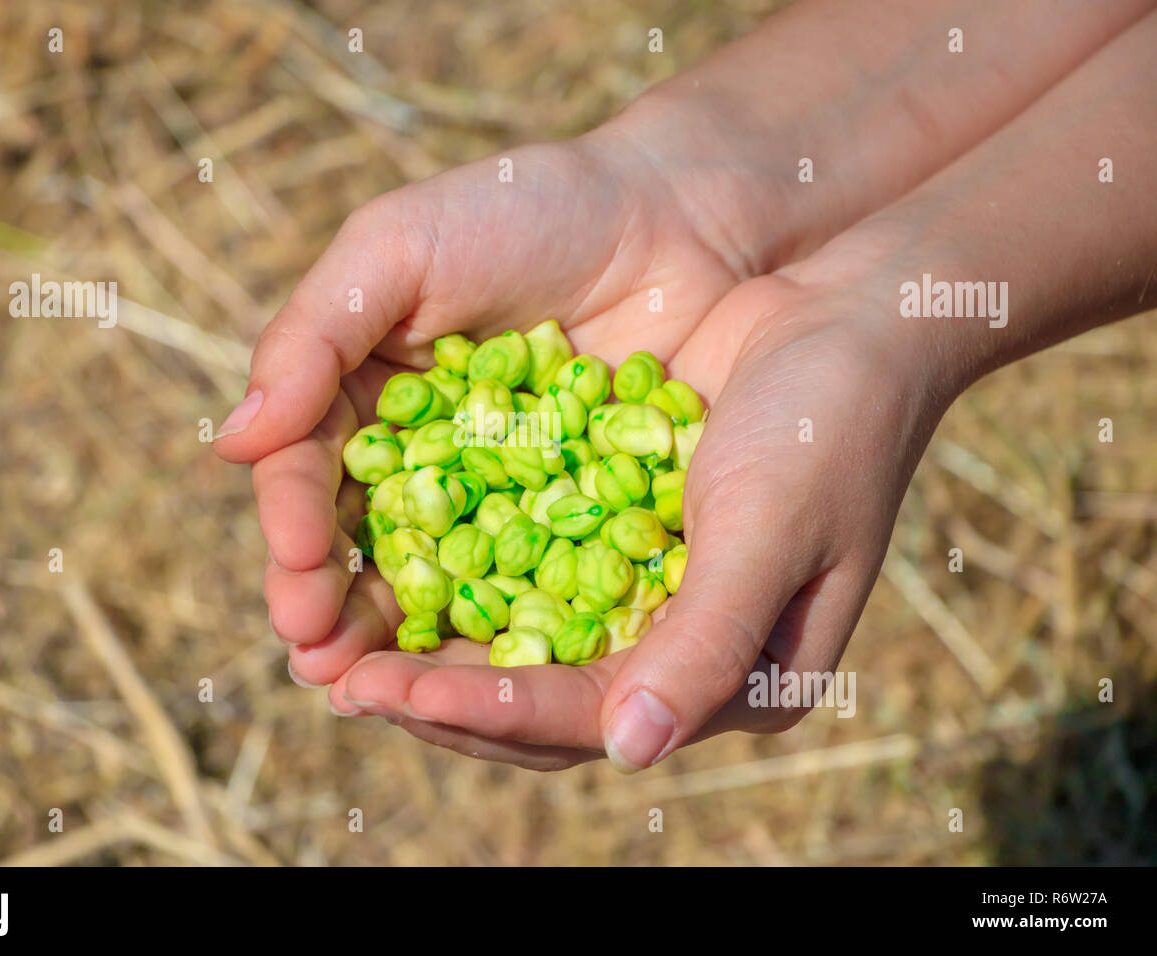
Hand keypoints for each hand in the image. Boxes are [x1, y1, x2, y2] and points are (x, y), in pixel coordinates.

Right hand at [214, 126, 766, 697]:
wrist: (674, 215)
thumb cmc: (522, 213)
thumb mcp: (396, 249)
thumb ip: (311, 338)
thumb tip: (232, 442)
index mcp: (364, 402)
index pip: (312, 475)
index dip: (295, 526)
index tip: (294, 571)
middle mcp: (423, 465)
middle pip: (364, 550)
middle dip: (334, 609)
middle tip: (319, 659)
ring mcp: (500, 504)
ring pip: (438, 585)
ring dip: (400, 644)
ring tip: (372, 690)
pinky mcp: (577, 531)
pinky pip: (531, 590)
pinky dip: (502, 633)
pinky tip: (482, 677)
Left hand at [324, 273, 952, 769]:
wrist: (846, 311)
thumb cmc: (830, 421)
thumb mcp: (774, 529)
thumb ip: (705, 644)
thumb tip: (628, 751)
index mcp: (729, 677)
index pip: (587, 717)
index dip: (485, 709)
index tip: (383, 690)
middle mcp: (673, 648)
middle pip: (534, 701)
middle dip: (432, 691)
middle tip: (332, 676)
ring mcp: (638, 590)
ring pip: (513, 643)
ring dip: (426, 641)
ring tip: (333, 637)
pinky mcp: (608, 528)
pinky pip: (515, 566)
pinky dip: (451, 569)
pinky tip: (385, 558)